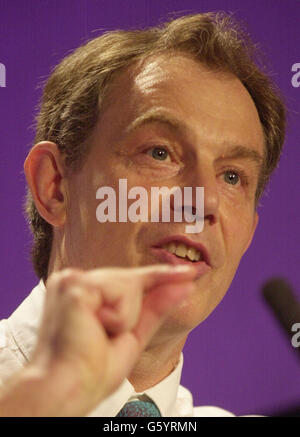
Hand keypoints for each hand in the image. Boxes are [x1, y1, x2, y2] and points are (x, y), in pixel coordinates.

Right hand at [0, 264, 195, 415]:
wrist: (67, 391)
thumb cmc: (91, 370)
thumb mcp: (131, 335)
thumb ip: (155, 307)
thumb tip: (186, 285)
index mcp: (82, 290)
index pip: (129, 278)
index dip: (160, 275)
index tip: (190, 272)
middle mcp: (73, 279)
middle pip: (131, 279)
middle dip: (131, 312)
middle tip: (101, 337)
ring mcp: (72, 279)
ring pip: (129, 284)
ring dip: (125, 318)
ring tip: (96, 335)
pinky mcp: (75, 286)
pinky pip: (121, 293)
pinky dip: (119, 318)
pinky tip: (94, 330)